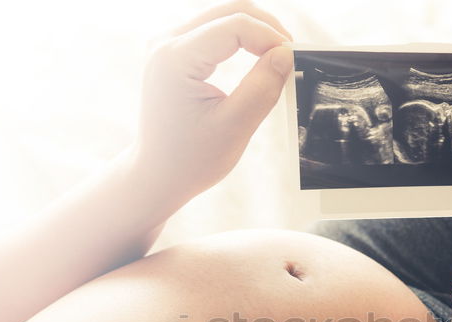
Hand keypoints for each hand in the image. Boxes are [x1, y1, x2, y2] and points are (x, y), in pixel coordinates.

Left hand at [130, 0, 293, 219]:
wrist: (157, 175)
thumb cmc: (191, 159)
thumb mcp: (234, 127)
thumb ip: (262, 87)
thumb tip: (287, 53)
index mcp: (175, 59)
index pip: (235, 26)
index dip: (271, 37)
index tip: (294, 60)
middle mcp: (165, 43)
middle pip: (228, 11)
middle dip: (266, 27)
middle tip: (292, 53)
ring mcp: (165, 44)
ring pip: (221, 17)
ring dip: (254, 31)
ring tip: (278, 56)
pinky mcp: (171, 52)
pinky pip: (212, 31)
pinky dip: (239, 39)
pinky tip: (257, 56)